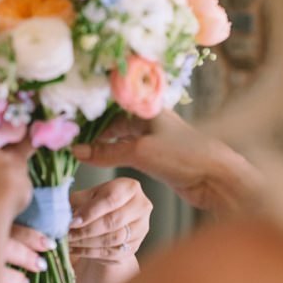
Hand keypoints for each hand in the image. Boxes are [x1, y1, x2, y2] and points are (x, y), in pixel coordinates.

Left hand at [67, 177, 151, 263]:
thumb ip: (78, 202)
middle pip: (113, 221)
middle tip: (67, 233)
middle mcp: (141, 207)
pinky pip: (110, 253)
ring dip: (86, 242)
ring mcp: (140, 229)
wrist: (111, 223)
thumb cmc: (98, 204)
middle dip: (86, 229)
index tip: (72, 221)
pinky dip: (88, 252)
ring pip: (112, 239)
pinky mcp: (133, 247)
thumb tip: (65, 216)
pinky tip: (74, 249)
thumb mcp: (88, 196)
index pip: (111, 199)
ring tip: (68, 241)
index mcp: (130, 188)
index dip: (90, 211)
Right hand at [72, 112, 260, 213]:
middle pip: (113, 121)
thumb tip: (76, 152)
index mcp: (147, 107)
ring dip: (101, 145)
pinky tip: (98, 161)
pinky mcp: (157, 157)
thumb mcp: (140, 152)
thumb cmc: (183, 155)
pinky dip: (112, 155)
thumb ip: (107, 152)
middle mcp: (149, 119)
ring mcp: (153, 138)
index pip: (110, 104)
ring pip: (119, 138)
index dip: (89, 112)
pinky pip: (127, 152)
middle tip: (66, 138)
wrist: (217, 178)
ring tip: (77, 151)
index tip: (66, 121)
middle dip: (91, 130)